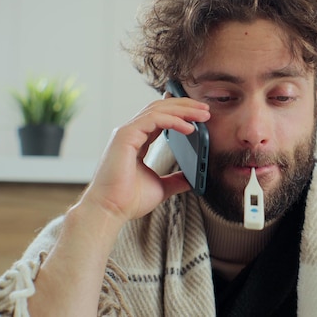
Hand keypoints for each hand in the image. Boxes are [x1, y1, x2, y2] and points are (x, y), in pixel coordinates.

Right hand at [81, 94, 209, 222]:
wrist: (110, 211)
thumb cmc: (129, 201)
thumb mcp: (161, 187)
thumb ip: (176, 179)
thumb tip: (193, 179)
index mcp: (137, 141)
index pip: (161, 118)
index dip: (181, 113)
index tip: (201, 115)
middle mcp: (131, 132)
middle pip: (161, 108)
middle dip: (185, 106)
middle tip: (206, 109)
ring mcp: (127, 132)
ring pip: (158, 109)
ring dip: (184, 110)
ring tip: (203, 114)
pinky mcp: (126, 136)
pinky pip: (154, 119)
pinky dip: (174, 120)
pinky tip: (190, 128)